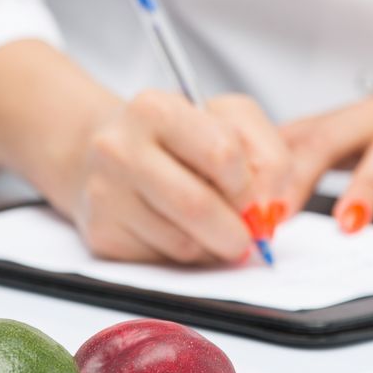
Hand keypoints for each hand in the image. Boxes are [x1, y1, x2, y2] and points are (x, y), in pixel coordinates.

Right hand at [63, 90, 291, 263]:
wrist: (106, 153)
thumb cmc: (178, 139)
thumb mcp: (231, 123)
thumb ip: (269, 157)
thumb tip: (271, 210)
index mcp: (156, 110)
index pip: (222, 154)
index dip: (249, 183)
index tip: (251, 194)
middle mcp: (120, 148)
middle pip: (198, 206)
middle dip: (237, 231)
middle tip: (246, 234)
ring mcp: (105, 194)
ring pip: (182, 244)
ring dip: (212, 246)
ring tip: (208, 226)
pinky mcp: (101, 235)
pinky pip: (162, 262)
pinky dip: (185, 257)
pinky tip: (178, 232)